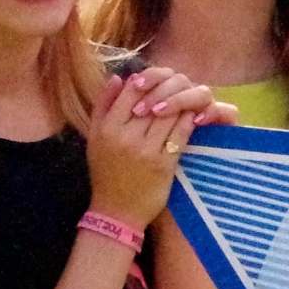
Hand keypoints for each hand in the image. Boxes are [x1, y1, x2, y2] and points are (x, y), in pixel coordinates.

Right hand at [86, 69, 197, 226]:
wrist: (116, 211)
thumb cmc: (105, 172)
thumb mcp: (95, 137)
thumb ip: (103, 105)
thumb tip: (119, 77)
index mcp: (106, 128)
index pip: (131, 91)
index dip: (148, 80)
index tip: (158, 80)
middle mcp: (124, 137)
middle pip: (153, 100)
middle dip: (168, 89)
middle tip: (180, 84)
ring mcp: (145, 151)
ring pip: (169, 115)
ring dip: (182, 103)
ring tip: (189, 97)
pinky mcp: (163, 165)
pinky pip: (180, 135)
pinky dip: (189, 122)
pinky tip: (194, 116)